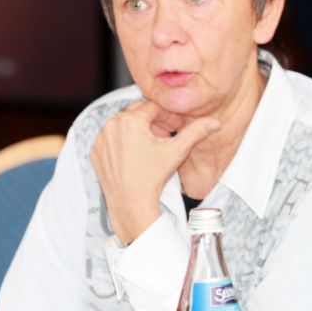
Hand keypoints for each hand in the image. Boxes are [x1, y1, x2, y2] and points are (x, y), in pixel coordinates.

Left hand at [91, 100, 219, 244]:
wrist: (130, 203)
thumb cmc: (153, 177)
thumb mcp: (177, 151)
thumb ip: (196, 132)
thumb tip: (216, 122)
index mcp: (130, 120)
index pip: (153, 107)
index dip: (168, 116)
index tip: (176, 128)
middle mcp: (111, 125)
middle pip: (137, 113)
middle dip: (153, 122)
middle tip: (166, 136)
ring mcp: (101, 139)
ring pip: (124, 124)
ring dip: (139, 130)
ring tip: (152, 146)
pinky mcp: (95, 151)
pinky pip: (111, 138)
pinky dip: (123, 141)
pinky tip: (136, 155)